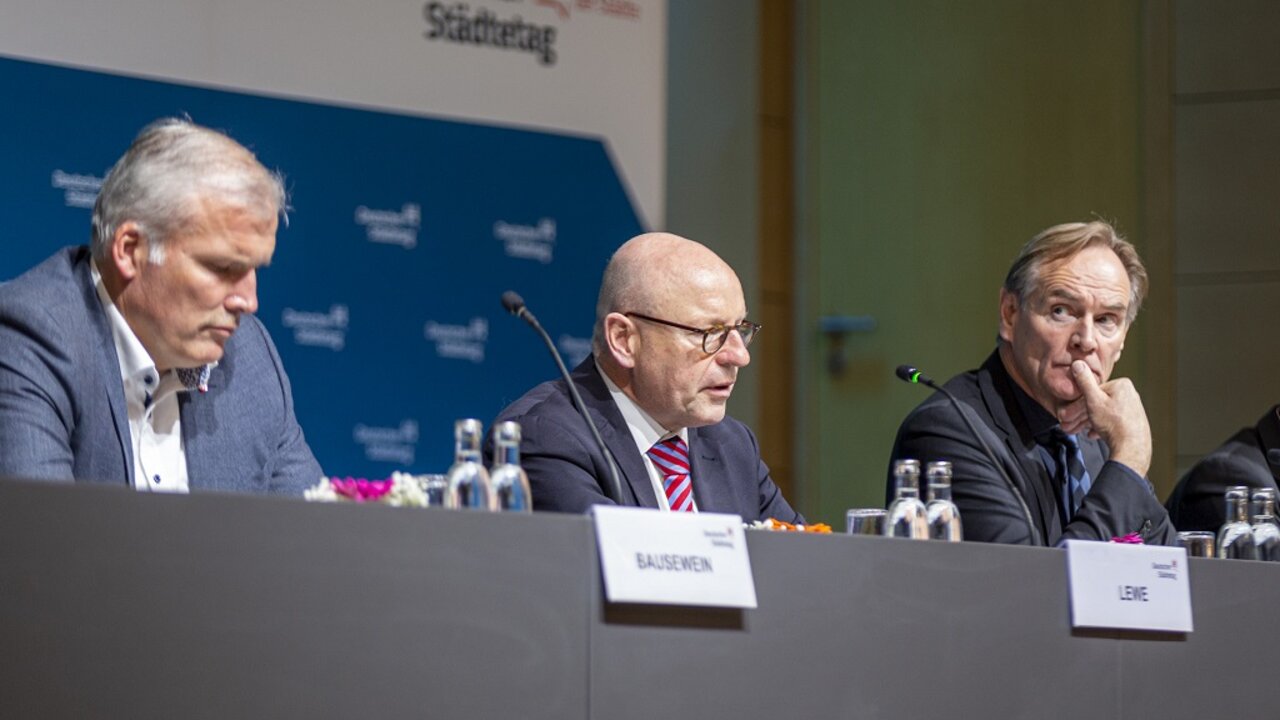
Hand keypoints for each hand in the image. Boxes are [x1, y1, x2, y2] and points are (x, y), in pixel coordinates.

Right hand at [1068, 360, 1151, 474]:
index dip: (1077, 404)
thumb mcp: (1093, 401)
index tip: (1067, 414)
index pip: (1093, 391)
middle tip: (1070, 425)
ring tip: (1079, 431)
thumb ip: (1084, 381)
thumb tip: (1079, 364)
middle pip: (1098, 403)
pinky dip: (1102, 427)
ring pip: (1104, 413)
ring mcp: (1133, 408)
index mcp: (1121, 385)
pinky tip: (1094, 433)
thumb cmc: (1114, 425)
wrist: (1131, 448)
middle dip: (1081, 416)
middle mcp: (1130, 394)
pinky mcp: (1134, 421)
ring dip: (1089, 422)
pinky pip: (1113, 421)